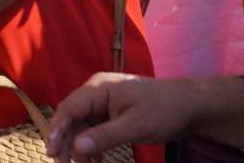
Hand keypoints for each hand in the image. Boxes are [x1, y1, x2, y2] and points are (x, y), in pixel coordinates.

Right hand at [46, 74, 199, 162]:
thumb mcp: (134, 126)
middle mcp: (97, 92)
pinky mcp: (113, 112)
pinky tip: (96, 158)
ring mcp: (105, 102)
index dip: (57, 130)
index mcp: (99, 88)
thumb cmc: (164, 110)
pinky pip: (94, 128)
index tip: (52, 152)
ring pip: (82, 125)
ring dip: (80, 145)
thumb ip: (104, 136)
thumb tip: (77, 147)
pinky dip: (93, 143)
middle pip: (72, 117)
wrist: (191, 105)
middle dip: (67, 141)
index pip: (69, 109)